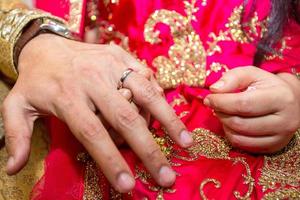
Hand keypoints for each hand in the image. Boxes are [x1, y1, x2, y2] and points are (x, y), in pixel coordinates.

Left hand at [1, 34, 192, 191]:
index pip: (93, 133)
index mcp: (67, 96)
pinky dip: (159, 98)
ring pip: (145, 93)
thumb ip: (16, 135)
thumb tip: (13, 169)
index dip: (112, 160)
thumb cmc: (36, 81)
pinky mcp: (122, 56)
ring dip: (168, 120)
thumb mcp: (17, 105)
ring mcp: (111, 64)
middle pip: (126, 118)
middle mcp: (93, 80)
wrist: (47, 46)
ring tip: (186, 143)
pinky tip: (167, 117)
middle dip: (149, 149)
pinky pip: (147, 78)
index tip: (128, 185)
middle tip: (166, 175)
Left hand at [204, 66, 299, 152]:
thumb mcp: (251, 74)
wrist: (289, 101)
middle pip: (239, 123)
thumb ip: (232, 78)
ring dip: (224, 124)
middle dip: (221, 113)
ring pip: (239, 137)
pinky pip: (242, 146)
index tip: (208, 98)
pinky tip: (231, 124)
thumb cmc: (266, 85)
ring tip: (224, 113)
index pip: (243, 104)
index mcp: (281, 97)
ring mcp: (280, 137)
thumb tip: (214, 89)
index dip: (221, 102)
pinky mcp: (273, 147)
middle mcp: (285, 121)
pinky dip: (231, 135)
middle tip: (215, 106)